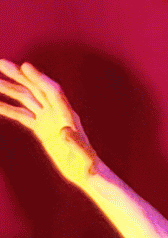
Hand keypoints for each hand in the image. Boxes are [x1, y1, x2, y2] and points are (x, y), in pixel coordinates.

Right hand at [0, 61, 103, 185]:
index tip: (24, 66)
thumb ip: (76, 143)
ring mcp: (49, 120)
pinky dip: (8, 109)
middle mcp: (58, 113)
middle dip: (19, 76)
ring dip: (9, 89)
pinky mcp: (41, 129)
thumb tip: (64, 131)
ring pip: (27, 99)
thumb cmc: (88, 167)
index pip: (52, 92)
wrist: (86, 174)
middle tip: (0, 63)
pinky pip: (22, 115)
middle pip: (36, 89)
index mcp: (68, 116)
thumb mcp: (84, 157)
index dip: (39, 78)